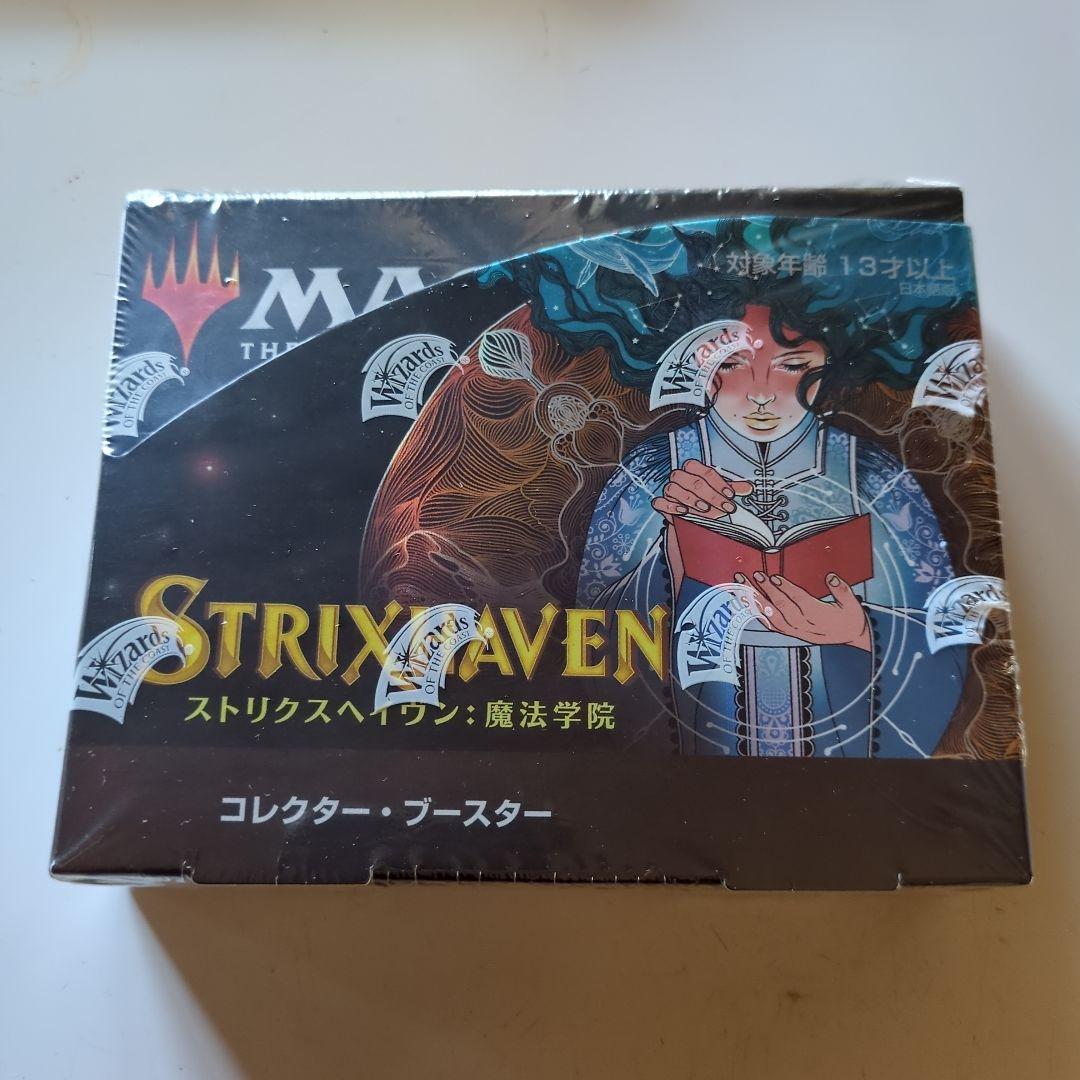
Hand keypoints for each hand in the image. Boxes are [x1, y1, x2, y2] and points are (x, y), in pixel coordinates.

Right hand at [650, 460, 753, 519]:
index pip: (705, 472)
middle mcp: (679, 477)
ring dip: (692, 500)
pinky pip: (660, 502)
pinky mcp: (661, 503)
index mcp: (693, 469)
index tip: (730, 497)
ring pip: (675, 489)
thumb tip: (749, 487)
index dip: (719, 484)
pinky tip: (684, 512)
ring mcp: (669, 490)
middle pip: (692, 480)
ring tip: (706, 510)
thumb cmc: (706, 500)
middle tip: (724, 508)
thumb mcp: (719, 493)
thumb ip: (732, 489)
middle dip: (710, 495)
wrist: (690, 516)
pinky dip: (671, 506)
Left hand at [734, 571, 871, 651]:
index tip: (774, 577)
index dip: (785, 589)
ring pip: (771, 617)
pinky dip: (756, 614)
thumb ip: (841, 590)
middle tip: (755, 575)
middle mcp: (804, 625)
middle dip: (766, 590)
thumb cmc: (850, 617)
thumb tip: (831, 577)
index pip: (799, 601)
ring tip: (742, 587)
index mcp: (819, 616)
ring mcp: (795, 630)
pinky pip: (770, 624)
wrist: (852, 637)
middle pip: (781, 607)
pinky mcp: (790, 633)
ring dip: (755, 602)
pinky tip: (746, 603)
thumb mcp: (853, 603)